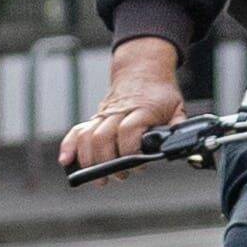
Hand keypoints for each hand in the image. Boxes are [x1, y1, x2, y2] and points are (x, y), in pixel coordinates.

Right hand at [56, 41, 187, 177]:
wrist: (143, 68)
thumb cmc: (160, 91)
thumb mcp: (177, 106)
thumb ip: (177, 127)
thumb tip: (180, 145)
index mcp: (141, 109)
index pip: (128, 130)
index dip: (130, 150)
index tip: (138, 165)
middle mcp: (119, 112)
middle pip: (104, 137)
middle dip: (108, 162)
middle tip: (120, 176)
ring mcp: (105, 114)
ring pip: (89, 136)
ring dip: (89, 160)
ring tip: (98, 178)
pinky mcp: (96, 118)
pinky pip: (78, 130)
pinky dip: (70, 145)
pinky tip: (66, 160)